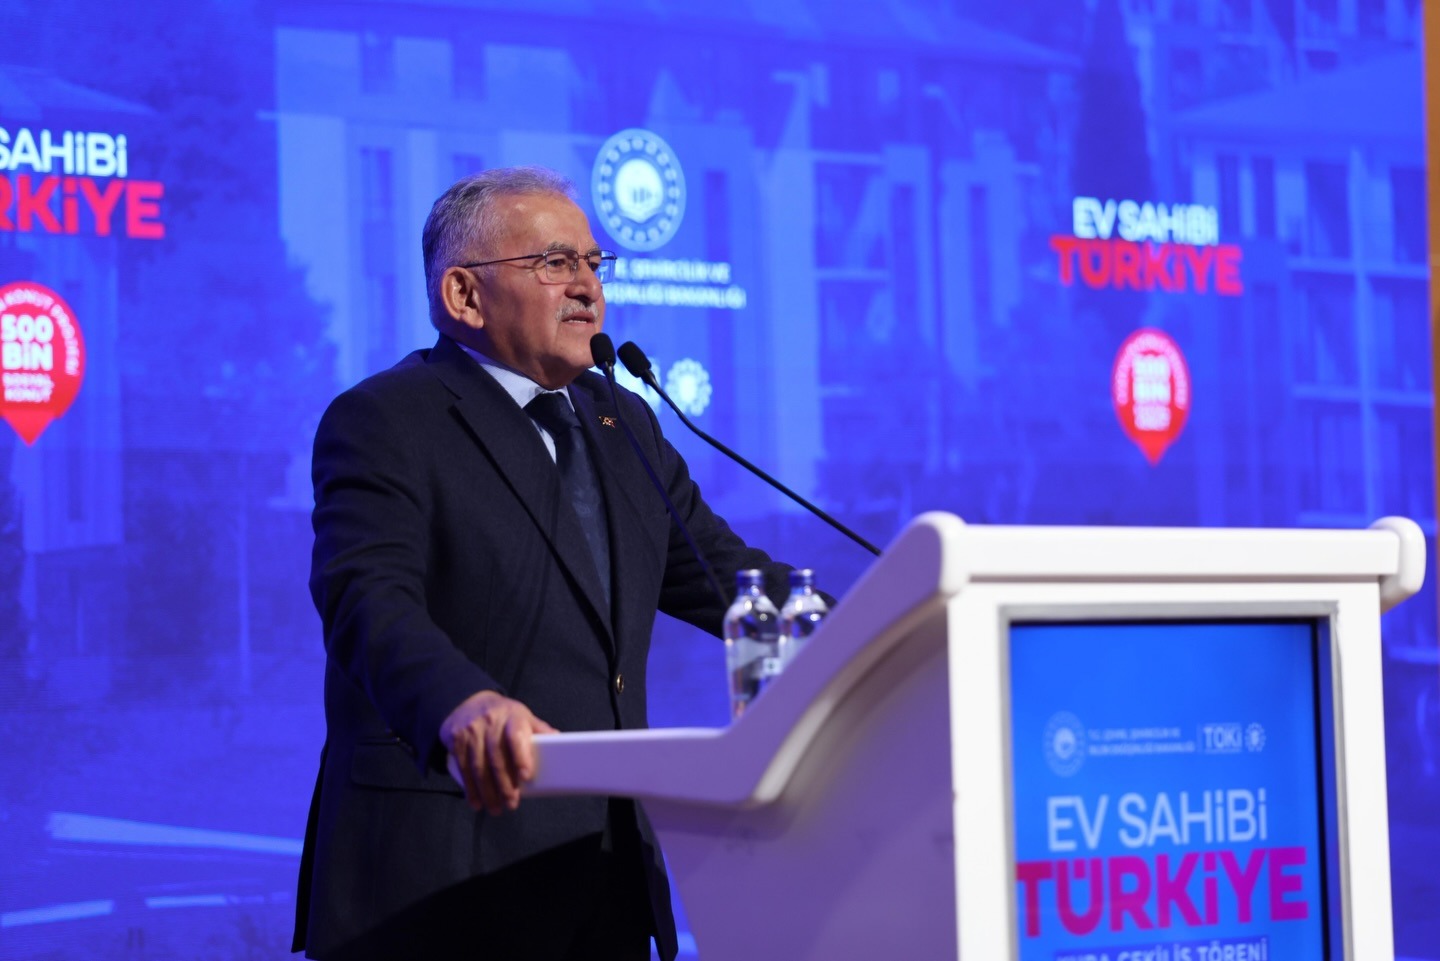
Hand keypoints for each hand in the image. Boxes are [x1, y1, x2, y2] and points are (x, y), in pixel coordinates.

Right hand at [439, 690, 557, 814]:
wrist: (467, 702)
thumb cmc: (502, 715)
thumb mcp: (522, 716)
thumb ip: (539, 730)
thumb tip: (560, 742)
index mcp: (512, 717)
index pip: (516, 736)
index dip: (521, 756)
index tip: (526, 776)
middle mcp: (490, 723)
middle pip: (496, 757)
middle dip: (504, 784)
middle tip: (512, 803)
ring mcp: (471, 731)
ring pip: (478, 766)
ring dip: (487, 792)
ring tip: (496, 808)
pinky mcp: (456, 740)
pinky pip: (463, 768)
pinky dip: (470, 788)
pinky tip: (476, 802)